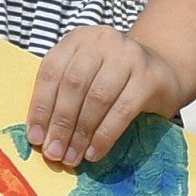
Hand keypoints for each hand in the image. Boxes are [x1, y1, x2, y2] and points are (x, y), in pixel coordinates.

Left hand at [25, 27, 181, 172]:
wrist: (161, 72)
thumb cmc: (112, 79)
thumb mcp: (85, 76)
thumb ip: (62, 96)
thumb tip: (40, 136)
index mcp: (79, 39)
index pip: (52, 71)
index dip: (41, 106)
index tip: (35, 138)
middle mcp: (103, 40)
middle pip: (74, 85)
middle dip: (61, 124)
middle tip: (54, 153)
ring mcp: (129, 56)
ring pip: (97, 99)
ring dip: (81, 134)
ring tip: (72, 157)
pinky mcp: (149, 77)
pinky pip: (122, 111)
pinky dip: (104, 136)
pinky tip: (94, 153)